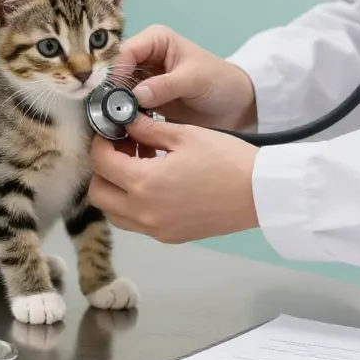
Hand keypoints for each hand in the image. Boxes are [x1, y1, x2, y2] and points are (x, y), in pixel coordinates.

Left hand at [89, 114, 259, 243]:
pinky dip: (134, 205)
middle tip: (123, 149)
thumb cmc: (227, 159)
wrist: (260, 193)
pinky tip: (156, 183)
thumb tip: (125, 122)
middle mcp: (144, 212)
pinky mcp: (170, 237)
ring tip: (140, 166)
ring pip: (114, 213)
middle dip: (103, 169)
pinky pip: (137, 223)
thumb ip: (147, 130)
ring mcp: (156, 229)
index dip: (100, 143)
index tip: (111, 132)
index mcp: (145, 183)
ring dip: (116, 189)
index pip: (101, 163)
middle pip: (98, 194)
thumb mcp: (184, 135)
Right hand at [112, 25, 256, 130]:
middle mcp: (144, 56)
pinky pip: (126, 106)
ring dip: (115, 106)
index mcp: (155, 40)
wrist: (235, 106)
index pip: (125, 52)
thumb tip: (135, 95)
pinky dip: (124, 116)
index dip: (116, 72)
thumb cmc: (220, 83)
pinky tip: (122, 129)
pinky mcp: (144, 100)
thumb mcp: (195, 80)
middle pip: (115, 71)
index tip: (114, 95)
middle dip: (111, 91)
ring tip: (113, 124)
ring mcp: (142, 79)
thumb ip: (166, 86)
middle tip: (108, 113)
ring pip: (117, 90)